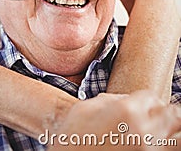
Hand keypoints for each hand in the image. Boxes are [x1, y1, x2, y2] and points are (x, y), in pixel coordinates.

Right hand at [45, 90, 180, 149]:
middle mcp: (143, 129)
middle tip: (162, 120)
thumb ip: (111, 100)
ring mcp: (148, 149)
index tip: (147, 108)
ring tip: (165, 134)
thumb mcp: (87, 107)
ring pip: (179, 138)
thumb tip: (126, 100)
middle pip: (174, 116)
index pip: (153, 98)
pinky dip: (168, 146)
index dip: (150, 102)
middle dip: (169, 115)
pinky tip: (158, 145)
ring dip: (174, 132)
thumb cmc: (72, 135)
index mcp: (127, 109)